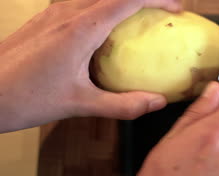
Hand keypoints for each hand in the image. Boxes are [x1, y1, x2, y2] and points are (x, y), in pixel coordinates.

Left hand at [0, 0, 180, 132]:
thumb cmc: (24, 97)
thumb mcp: (79, 104)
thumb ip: (122, 105)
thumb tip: (157, 103)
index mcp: (80, 28)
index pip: (127, 0)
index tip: (177, 9)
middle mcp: (67, 12)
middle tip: (164, 10)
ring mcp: (53, 12)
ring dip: (122, 0)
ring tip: (140, 16)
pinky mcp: (45, 19)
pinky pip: (81, 1)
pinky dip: (103, 6)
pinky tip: (106, 29)